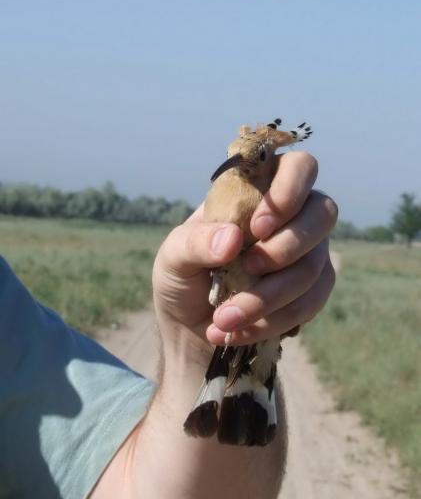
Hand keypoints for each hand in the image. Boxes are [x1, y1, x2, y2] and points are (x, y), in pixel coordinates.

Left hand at [153, 150, 337, 361]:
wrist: (190, 327)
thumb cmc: (183, 277)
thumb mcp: (174, 257)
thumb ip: (195, 243)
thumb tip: (232, 240)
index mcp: (259, 192)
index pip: (299, 167)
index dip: (290, 190)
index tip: (258, 227)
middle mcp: (292, 217)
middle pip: (323, 213)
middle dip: (286, 247)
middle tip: (246, 268)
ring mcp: (307, 254)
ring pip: (315, 266)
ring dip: (269, 297)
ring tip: (225, 318)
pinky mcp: (312, 291)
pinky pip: (311, 303)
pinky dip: (273, 320)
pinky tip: (240, 331)